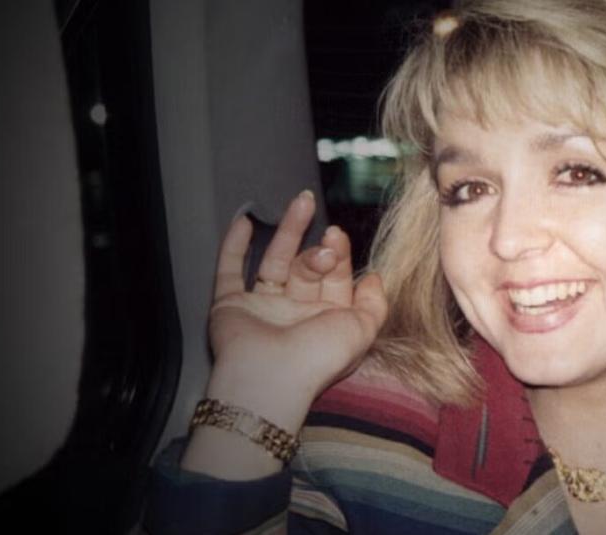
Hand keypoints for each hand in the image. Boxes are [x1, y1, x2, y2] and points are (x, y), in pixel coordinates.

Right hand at [205, 190, 387, 428]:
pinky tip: (244, 221)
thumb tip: (375, 277)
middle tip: (328, 232)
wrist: (269, 377)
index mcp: (326, 321)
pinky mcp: (229, 305)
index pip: (335, 279)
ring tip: (301, 201)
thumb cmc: (317, 359)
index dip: (339, 255)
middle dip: (318, 248)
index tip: (339, 238)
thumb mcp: (363, 330)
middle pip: (307, 268)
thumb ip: (375, 303)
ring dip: (287, 231)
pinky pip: (230, 271)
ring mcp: (262, 309)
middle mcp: (295, 314)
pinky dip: (234, 247)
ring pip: (274, 261)